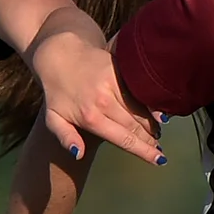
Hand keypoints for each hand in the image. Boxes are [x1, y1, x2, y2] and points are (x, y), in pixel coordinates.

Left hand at [28, 32, 163, 166]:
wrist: (60, 54)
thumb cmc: (57, 91)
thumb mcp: (53, 118)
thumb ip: (65, 137)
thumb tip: (79, 155)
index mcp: (90, 116)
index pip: (123, 138)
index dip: (143, 150)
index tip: (159, 160)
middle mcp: (104, 100)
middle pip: (136, 126)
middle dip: (151, 140)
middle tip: (160, 150)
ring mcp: (114, 83)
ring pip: (141, 108)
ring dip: (153, 124)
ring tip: (159, 134)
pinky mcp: (120, 69)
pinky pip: (140, 90)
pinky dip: (151, 103)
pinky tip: (158, 113)